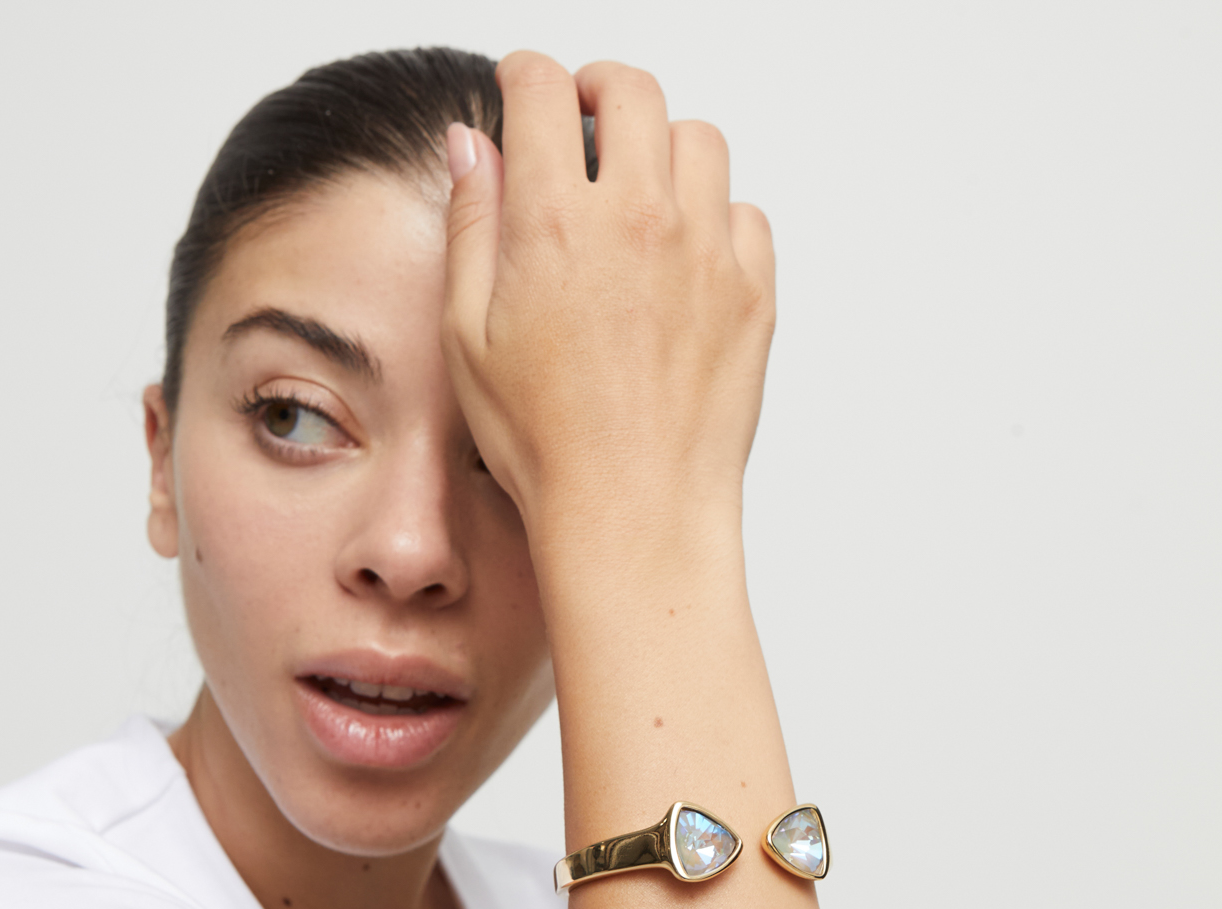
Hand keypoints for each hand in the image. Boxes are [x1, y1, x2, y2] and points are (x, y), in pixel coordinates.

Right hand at [441, 53, 775, 546]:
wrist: (634, 515)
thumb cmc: (546, 445)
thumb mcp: (468, 335)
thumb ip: (472, 225)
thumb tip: (474, 146)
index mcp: (556, 219)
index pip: (543, 88)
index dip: (525, 79)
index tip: (522, 93)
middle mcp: (639, 218)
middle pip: (633, 91)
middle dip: (601, 92)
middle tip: (586, 122)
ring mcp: (706, 252)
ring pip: (699, 142)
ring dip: (664, 150)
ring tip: (639, 193)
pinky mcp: (753, 293)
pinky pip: (745, 214)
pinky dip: (715, 218)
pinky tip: (683, 259)